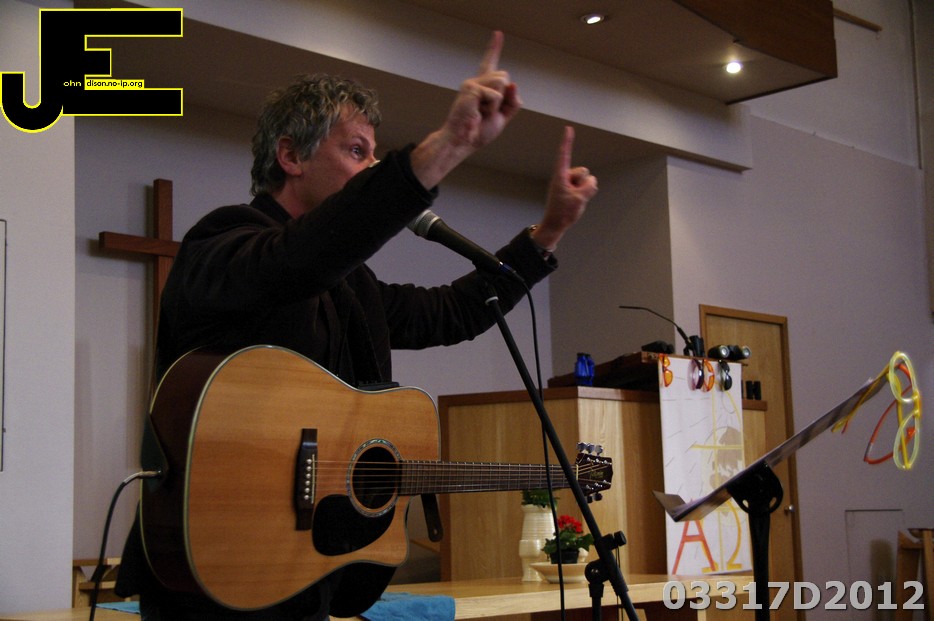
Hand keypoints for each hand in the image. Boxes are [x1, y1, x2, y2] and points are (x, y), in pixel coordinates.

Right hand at [441, 30, 520, 149]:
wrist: (464, 140)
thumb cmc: (479, 131)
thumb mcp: (503, 116)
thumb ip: (512, 101)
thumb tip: (514, 84)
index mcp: (484, 87)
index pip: (490, 63)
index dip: (494, 48)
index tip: (498, 33)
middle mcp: (477, 81)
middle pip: (505, 76)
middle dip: (504, 96)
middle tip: (488, 111)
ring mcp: (473, 83)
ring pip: (503, 81)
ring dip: (498, 102)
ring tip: (483, 112)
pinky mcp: (471, 88)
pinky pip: (495, 95)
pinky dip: (492, 107)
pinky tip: (478, 113)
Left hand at [532, 126, 597, 251]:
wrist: (556, 225)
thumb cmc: (563, 212)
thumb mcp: (579, 199)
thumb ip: (589, 186)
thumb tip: (592, 182)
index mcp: (561, 176)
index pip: (565, 155)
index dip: (567, 141)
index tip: (568, 128)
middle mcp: (565, 176)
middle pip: (583, 172)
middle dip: (583, 183)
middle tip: (573, 198)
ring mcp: (569, 183)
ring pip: (587, 180)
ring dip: (584, 190)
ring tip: (573, 201)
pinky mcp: (573, 189)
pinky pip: (587, 186)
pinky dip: (585, 194)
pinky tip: (576, 202)